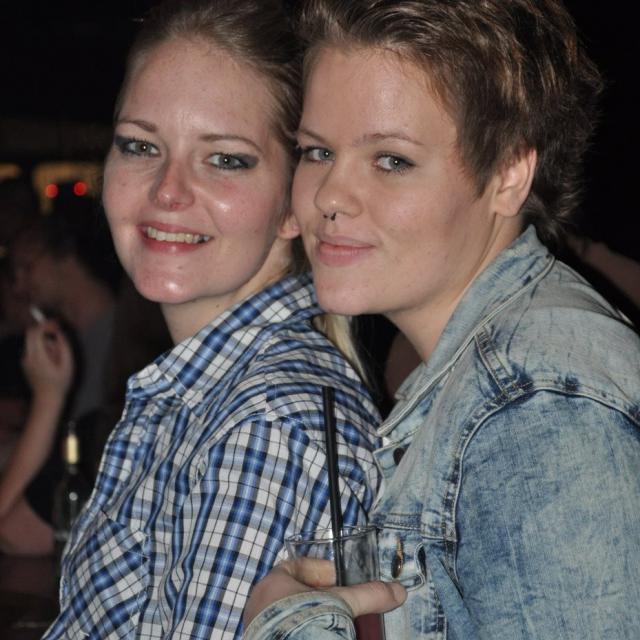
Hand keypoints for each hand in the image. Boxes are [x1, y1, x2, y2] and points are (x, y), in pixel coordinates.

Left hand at [21, 320, 74, 398]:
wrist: (47, 398)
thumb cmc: (60, 382)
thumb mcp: (68, 364)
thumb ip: (63, 346)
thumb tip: (59, 334)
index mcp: (38, 357)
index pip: (36, 333)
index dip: (46, 325)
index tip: (56, 324)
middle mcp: (28, 357)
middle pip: (31, 334)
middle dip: (43, 329)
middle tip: (56, 330)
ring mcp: (25, 360)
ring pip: (33, 342)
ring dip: (45, 342)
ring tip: (57, 356)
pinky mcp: (25, 363)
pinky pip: (33, 349)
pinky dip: (42, 348)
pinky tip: (51, 360)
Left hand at [244, 557, 405, 626]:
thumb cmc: (307, 620)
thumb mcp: (342, 604)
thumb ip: (368, 595)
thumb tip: (399, 591)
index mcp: (273, 581)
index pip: (295, 565)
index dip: (320, 570)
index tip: (339, 579)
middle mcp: (260, 600)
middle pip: (291, 591)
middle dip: (316, 597)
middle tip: (339, 605)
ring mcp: (256, 625)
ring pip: (284, 614)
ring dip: (307, 616)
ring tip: (332, 626)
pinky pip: (279, 632)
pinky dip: (297, 632)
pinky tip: (314, 637)